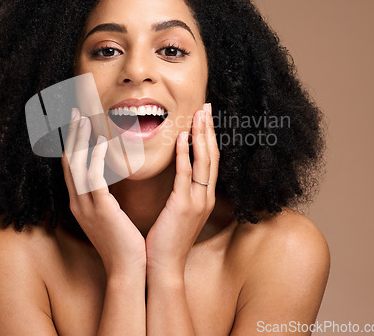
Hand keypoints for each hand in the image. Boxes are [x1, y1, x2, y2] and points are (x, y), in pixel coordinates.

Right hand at [61, 109, 145, 277]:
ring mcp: (87, 207)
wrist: (129, 269)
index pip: (71, 167)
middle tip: (74, 112)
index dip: (71, 143)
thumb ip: (106, 194)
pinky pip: (93, 179)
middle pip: (68, 162)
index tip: (75, 123)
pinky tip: (101, 141)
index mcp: (81, 202)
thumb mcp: (110, 214)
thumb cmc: (124, 241)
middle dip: (70, 136)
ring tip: (84, 118)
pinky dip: (95, 158)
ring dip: (79, 140)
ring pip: (76, 166)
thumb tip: (110, 176)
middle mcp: (79, 202)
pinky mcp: (101, 210)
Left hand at [145, 103, 218, 275]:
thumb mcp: (176, 212)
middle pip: (212, 156)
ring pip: (205, 162)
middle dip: (209, 130)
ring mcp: (197, 202)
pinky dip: (186, 154)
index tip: (205, 117)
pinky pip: (186, 175)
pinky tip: (183, 137)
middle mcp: (204, 197)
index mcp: (203, 198)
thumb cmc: (165, 239)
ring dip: (202, 135)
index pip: (210, 161)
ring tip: (200, 113)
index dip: (209, 138)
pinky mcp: (183, 207)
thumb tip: (176, 173)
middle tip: (207, 106)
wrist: (162, 267)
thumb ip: (179, 192)